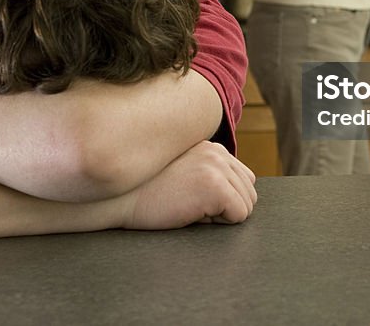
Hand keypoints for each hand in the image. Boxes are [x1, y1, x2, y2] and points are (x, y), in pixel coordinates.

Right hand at [122, 141, 256, 229]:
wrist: (120, 199)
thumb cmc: (147, 193)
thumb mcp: (183, 172)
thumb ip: (209, 173)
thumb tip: (236, 194)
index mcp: (211, 147)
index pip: (243, 178)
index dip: (224, 198)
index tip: (195, 198)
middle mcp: (217, 152)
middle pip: (249, 191)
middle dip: (226, 207)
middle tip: (191, 204)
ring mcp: (217, 167)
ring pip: (246, 205)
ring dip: (222, 215)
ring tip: (190, 206)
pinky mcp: (215, 186)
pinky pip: (239, 216)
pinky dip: (220, 223)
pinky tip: (192, 212)